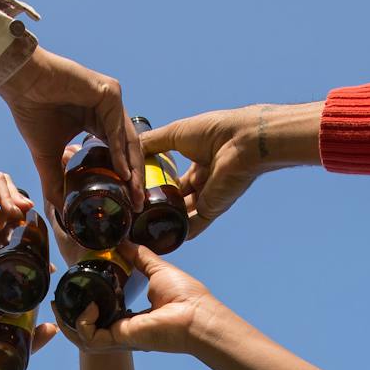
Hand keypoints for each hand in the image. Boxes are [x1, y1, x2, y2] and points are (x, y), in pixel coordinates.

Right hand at [0, 48, 142, 212]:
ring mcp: (111, 99)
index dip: (123, 179)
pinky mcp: (110, 92)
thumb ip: (57, 181)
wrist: (21, 85)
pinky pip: (117, 127)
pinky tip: (123, 173)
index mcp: (96, 121)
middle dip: (134, 178)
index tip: (128, 203)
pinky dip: (121, 151)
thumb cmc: (32, 113)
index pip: (117, 152)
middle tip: (138, 204)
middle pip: (127, 148)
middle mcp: (107, 110)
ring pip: (127, 139)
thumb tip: (62, 211)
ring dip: (133, 168)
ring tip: (134, 194)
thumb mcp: (47, 156)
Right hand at [58, 246, 221, 355]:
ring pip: (83, 338)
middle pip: (87, 331)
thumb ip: (138, 256)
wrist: (197, 314)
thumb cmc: (185, 295)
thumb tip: (122, 241)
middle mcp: (123, 329)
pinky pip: (89, 337)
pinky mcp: (120, 339)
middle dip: (69, 319)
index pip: (101, 317)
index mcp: (131, 316)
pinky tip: (90, 307)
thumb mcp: (156, 268)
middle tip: (58, 302)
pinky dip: (83, 322)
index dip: (85, 307)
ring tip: (61, 306)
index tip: (75, 289)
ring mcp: (120, 336)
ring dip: (69, 323)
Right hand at [141, 102, 322, 236]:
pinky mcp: (211, 209)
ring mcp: (207, 197)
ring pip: (182, 214)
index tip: (136, 191)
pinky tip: (161, 239)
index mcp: (197, 161)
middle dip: (158, 206)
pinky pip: (193, 226)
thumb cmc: (212, 131)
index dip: (156, 185)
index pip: (173, 178)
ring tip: (142, 228)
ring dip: (165, 221)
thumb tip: (130, 150)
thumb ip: (152, 143)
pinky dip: (180, 234)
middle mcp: (202, 181)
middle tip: (135, 212)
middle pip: (176, 199)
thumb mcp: (175, 133)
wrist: (240, 142)